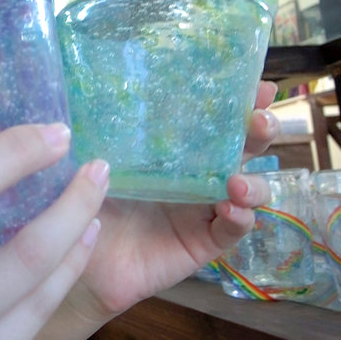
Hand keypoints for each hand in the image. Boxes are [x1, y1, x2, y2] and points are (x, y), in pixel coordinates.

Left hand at [55, 81, 279, 336]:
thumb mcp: (96, 161)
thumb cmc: (89, 201)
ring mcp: (204, 209)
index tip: (259, 85)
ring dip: (254, 183)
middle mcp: (197, 176)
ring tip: (236, 182)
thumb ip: (102, 132)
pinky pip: (232, 230)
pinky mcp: (204, 242)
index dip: (239, 102)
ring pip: (250, 190)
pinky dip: (239, 218)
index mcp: (174, 151)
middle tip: (260, 120)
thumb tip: (91, 90)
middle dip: (259, 131)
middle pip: (242, 149)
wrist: (82, 257)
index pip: (213, 120)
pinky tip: (228, 209)